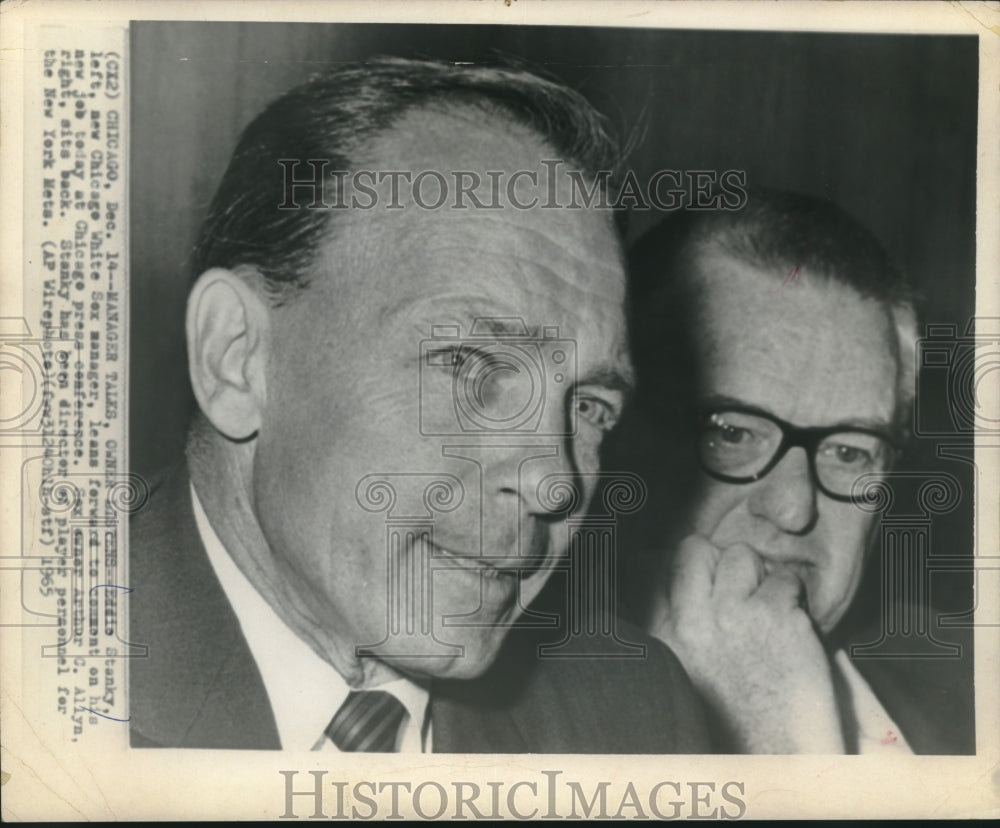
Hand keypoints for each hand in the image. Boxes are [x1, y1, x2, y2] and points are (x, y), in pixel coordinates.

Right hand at [651, 534, 844, 753]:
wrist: (781, 764)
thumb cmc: (735, 726)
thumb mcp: (683, 674)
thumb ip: (676, 630)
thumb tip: (664, 584)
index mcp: (663, 637)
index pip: (656, 570)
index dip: (686, 572)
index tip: (704, 583)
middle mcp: (692, 621)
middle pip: (693, 550)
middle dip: (718, 563)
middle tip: (740, 591)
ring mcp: (734, 615)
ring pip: (740, 556)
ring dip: (758, 577)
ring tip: (769, 611)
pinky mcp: (778, 618)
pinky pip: (786, 580)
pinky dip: (795, 598)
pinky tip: (794, 629)